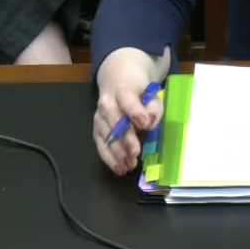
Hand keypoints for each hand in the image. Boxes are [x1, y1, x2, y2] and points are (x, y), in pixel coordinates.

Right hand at [93, 47, 169, 175]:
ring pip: (105, 135)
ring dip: (117, 152)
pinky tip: (119, 168)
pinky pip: (100, 144)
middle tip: (135, 153)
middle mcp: (107, 102)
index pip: (127, 98)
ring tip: (129, 165)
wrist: (118, 80)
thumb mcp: (152, 94)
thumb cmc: (139, 91)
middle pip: (114, 120)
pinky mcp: (96, 129)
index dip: (135, 111)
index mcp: (123, 88)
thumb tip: (149, 122)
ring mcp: (99, 116)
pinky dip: (109, 158)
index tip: (144, 124)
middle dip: (124, 138)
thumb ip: (153, 107)